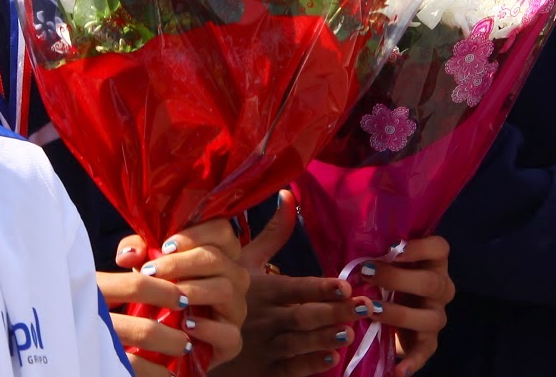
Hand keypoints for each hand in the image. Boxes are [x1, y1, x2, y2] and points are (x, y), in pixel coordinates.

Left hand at [103, 220, 249, 370]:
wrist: (166, 336)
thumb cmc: (161, 289)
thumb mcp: (149, 265)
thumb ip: (138, 251)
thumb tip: (127, 255)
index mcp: (221, 251)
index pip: (222, 230)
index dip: (195, 234)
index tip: (164, 246)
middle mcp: (235, 276)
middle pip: (217, 258)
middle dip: (181, 263)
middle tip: (151, 272)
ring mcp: (237, 307)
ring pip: (225, 289)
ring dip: (192, 290)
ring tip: (166, 296)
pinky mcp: (233, 339)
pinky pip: (229, 332)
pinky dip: (208, 328)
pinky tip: (185, 324)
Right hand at [216, 192, 359, 376]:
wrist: (190, 331)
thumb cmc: (221, 290)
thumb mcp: (242, 260)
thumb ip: (272, 233)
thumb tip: (288, 195)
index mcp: (261, 289)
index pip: (295, 288)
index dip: (320, 288)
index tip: (345, 285)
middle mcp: (263, 317)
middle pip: (303, 316)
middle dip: (335, 312)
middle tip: (365, 308)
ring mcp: (262, 347)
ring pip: (298, 343)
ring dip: (324, 338)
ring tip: (349, 333)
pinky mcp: (260, 370)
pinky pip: (287, 370)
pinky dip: (308, 365)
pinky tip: (330, 359)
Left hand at [362, 236, 453, 376]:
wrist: (388, 312)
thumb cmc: (381, 277)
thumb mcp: (379, 263)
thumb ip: (371, 255)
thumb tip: (346, 246)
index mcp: (432, 262)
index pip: (439, 247)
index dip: (420, 247)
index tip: (393, 248)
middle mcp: (440, 286)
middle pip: (431, 282)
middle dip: (398, 278)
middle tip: (368, 273)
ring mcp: (437, 314)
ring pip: (430, 317)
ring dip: (400, 314)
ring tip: (372, 311)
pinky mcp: (429, 340)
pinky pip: (426, 351)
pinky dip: (413, 361)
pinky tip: (399, 370)